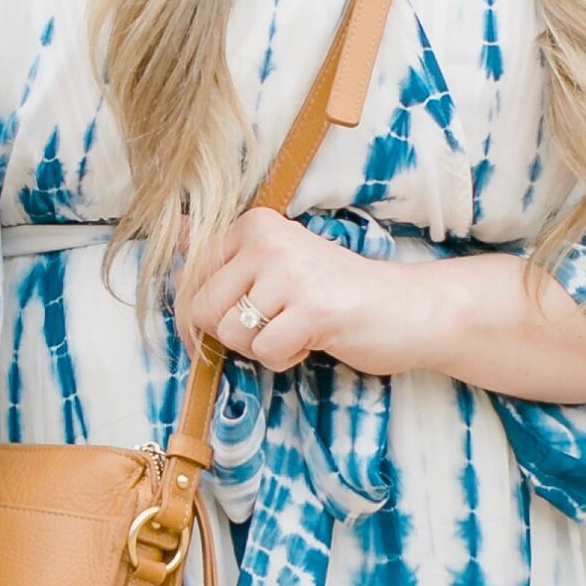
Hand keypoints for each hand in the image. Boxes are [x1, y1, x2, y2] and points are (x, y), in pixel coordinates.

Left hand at [181, 211, 585, 407]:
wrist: (411, 309)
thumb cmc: (339, 292)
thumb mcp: (278, 264)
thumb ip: (226, 253)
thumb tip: (173, 234)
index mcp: (255, 226)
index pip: (192, 281)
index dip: (212, 314)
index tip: (252, 313)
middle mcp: (267, 241)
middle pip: (203, 311)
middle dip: (237, 334)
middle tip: (280, 323)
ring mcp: (290, 273)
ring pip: (233, 335)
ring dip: (264, 347)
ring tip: (301, 328)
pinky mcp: (312, 309)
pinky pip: (266, 354)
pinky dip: (288, 359)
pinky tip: (316, 339)